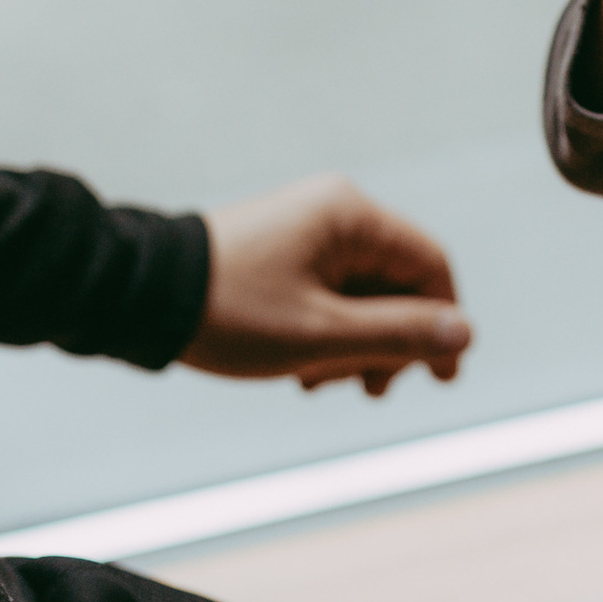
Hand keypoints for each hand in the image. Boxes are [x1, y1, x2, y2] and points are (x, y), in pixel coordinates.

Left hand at [184, 174, 469, 393]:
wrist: (140, 297)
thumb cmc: (229, 311)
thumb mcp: (321, 334)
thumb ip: (398, 334)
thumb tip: (463, 334)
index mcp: (350, 216)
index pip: (430, 265)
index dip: (443, 323)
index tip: (440, 377)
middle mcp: (334, 212)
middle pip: (398, 282)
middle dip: (388, 342)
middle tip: (369, 389)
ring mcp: (307, 230)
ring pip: (363, 294)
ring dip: (354, 345)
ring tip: (319, 382)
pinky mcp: (284, 250)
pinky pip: (330, 292)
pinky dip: (327, 333)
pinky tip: (302, 369)